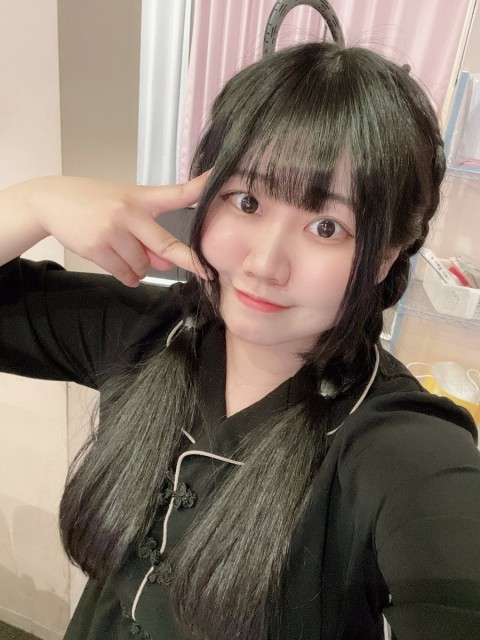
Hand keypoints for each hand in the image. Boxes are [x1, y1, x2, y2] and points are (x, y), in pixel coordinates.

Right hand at [31, 172, 209, 285]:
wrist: (51, 202)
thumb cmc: (95, 202)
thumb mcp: (125, 208)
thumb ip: (148, 235)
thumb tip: (166, 264)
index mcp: (141, 198)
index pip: (177, 192)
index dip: (201, 187)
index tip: (221, 180)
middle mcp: (129, 212)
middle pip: (165, 246)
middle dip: (186, 261)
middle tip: (205, 272)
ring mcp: (112, 231)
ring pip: (141, 265)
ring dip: (140, 268)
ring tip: (126, 253)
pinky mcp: (96, 248)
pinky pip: (124, 273)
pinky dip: (127, 276)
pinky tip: (121, 267)